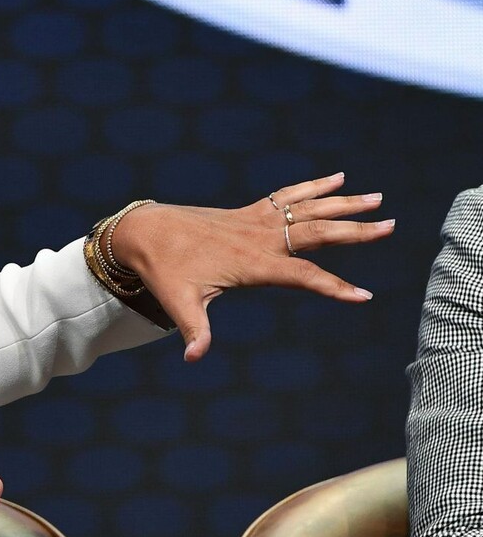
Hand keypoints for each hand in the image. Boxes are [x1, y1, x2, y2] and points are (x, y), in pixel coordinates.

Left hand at [108, 174, 393, 362]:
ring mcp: (257, 220)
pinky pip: (289, 195)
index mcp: (253, 263)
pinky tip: (338, 178)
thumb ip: (194, 331)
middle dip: (355, 231)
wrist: (145, 231)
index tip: (364, 295)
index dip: (333, 287)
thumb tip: (193, 358)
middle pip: (318, 232)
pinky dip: (314, 186)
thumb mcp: (179, 303)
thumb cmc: (164, 270)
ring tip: (376, 198)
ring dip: (344, 203)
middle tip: (390, 225)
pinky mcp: (250, 210)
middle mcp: (261, 238)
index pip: (303, 276)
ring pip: (309, 208)